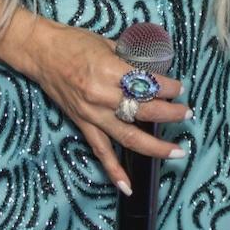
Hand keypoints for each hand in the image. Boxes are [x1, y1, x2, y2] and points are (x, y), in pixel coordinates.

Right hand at [16, 15, 190, 195]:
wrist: (42, 52)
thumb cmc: (75, 42)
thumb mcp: (109, 43)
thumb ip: (132, 60)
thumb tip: (157, 70)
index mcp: (110, 70)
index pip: (147, 84)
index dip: (168, 88)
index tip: (180, 89)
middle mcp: (101, 95)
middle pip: (144, 110)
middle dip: (170, 113)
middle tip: (187, 114)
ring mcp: (91, 113)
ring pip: (128, 136)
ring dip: (155, 146)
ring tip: (176, 151)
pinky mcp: (82, 124)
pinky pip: (100, 151)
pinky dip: (114, 170)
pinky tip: (128, 186)